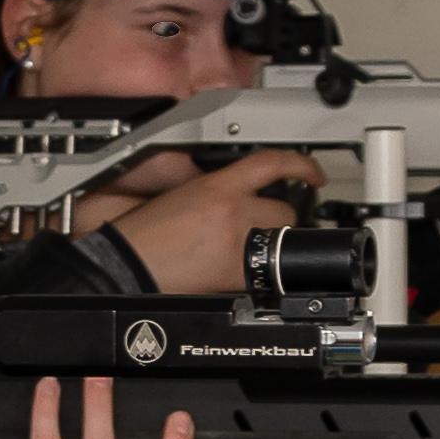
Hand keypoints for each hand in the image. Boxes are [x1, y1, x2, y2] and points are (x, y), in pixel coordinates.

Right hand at [90, 149, 324, 295]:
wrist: (126, 264)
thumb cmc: (143, 235)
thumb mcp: (182, 196)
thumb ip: (216, 192)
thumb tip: (240, 199)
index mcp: (216, 185)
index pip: (270, 163)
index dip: (301, 165)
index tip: (313, 173)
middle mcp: (231, 208)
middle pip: (282, 209)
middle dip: (276, 220)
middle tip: (261, 229)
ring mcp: (236, 240)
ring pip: (278, 241)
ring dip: (268, 247)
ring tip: (244, 254)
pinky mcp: (232, 271)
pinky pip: (262, 271)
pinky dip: (254, 274)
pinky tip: (237, 275)